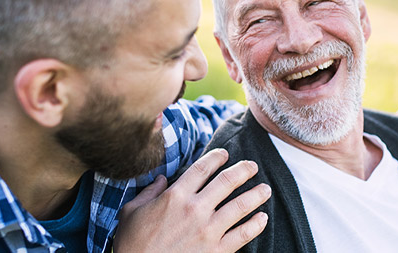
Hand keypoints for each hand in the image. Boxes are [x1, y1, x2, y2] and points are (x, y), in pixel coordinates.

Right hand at [114, 149, 271, 251]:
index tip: (225, 154)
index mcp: (175, 196)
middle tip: (252, 166)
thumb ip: (149, 192)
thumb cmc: (132, 244)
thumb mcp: (132, 211)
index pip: (202, 168)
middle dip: (244, 170)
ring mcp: (208, 230)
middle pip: (227, 181)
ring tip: (265, 189)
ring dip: (256, 194)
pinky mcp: (216, 251)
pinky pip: (243, 235)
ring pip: (241, 205)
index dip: (216, 157)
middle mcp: (195, 209)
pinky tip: (263, 218)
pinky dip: (256, 225)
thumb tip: (161, 179)